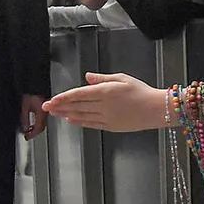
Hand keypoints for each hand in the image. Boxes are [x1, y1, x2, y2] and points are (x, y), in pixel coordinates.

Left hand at [20, 94, 46, 139]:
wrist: (35, 82)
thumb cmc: (30, 90)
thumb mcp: (25, 105)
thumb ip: (25, 118)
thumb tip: (24, 128)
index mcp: (42, 112)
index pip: (39, 128)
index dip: (32, 134)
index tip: (26, 136)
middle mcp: (46, 111)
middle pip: (42, 126)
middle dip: (34, 132)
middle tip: (27, 135)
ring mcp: (46, 109)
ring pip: (42, 122)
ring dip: (35, 127)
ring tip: (29, 129)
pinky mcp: (45, 107)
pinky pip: (42, 117)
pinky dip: (37, 122)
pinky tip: (32, 122)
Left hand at [41, 73, 169, 132]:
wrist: (156, 109)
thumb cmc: (142, 91)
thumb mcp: (122, 78)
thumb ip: (102, 78)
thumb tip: (87, 77)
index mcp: (106, 91)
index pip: (79, 94)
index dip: (63, 97)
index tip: (51, 100)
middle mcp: (103, 106)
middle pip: (77, 106)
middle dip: (60, 106)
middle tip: (46, 107)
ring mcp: (106, 118)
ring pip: (81, 116)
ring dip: (66, 114)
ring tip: (55, 113)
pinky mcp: (111, 126)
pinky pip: (91, 124)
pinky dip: (79, 122)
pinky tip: (71, 120)